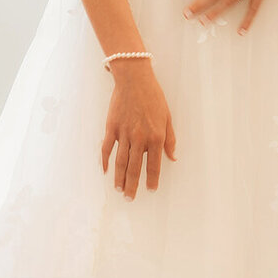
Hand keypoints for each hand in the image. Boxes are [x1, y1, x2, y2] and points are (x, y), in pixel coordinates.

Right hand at [100, 59, 175, 198]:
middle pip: (135, 168)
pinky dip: (105, 161)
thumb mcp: (167, 117)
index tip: (151, 190)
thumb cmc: (153, 97)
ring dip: (119, 178)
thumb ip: (170, 139)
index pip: (154, 164)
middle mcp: (139, 138)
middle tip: (130, 198)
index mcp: (155, 136)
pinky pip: (106, 148)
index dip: (152, 179)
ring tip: (119, 190)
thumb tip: (173, 157)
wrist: (134, 79)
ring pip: (120, 162)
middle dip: (133, 185)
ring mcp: (124, 133)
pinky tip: (105, 171)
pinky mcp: (111, 127)